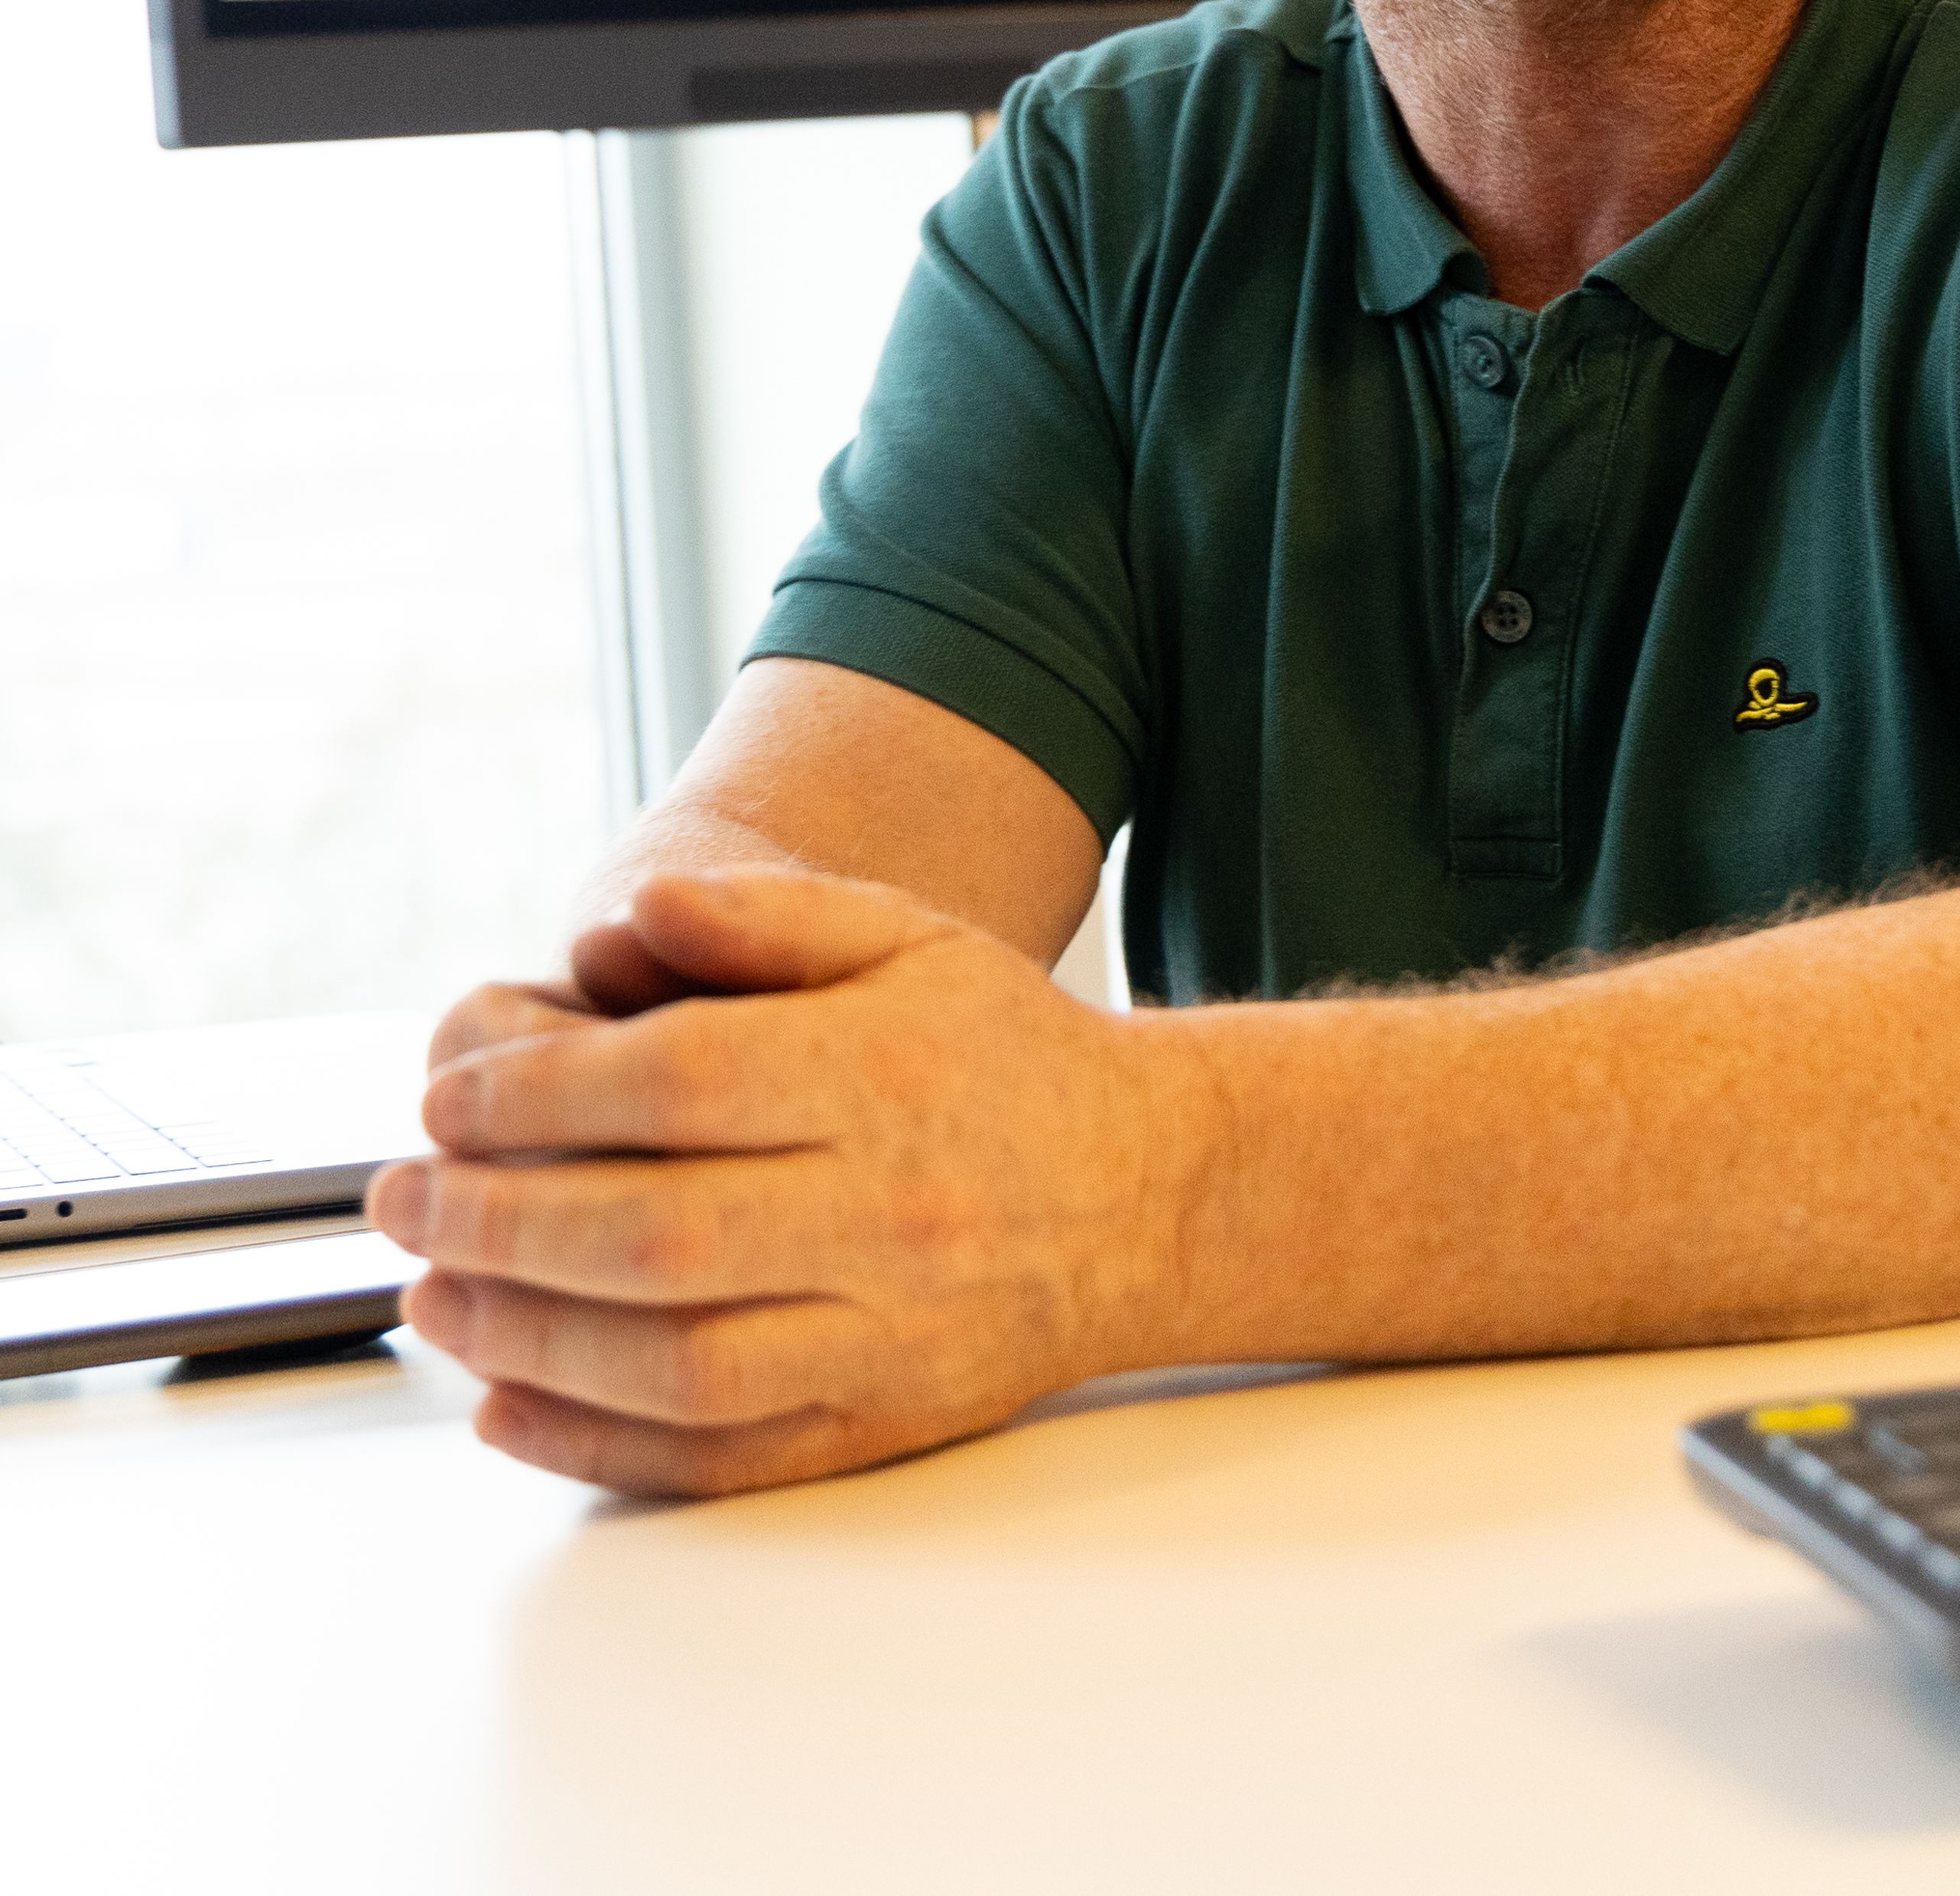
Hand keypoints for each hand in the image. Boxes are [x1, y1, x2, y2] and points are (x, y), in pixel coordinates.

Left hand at [368, 868, 1188, 1495]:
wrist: (1146, 1192)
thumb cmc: (1000, 1051)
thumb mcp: (903, 937)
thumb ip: (760, 917)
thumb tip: (617, 921)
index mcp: (884, 1072)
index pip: (675, 1082)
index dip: (535, 1091)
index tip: (447, 1096)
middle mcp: (890, 1208)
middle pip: (652, 1233)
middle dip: (493, 1218)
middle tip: (398, 1196)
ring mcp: (888, 1329)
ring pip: (673, 1361)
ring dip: (523, 1336)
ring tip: (432, 1290)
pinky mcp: (882, 1421)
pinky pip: (719, 1457)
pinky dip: (595, 1445)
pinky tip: (506, 1404)